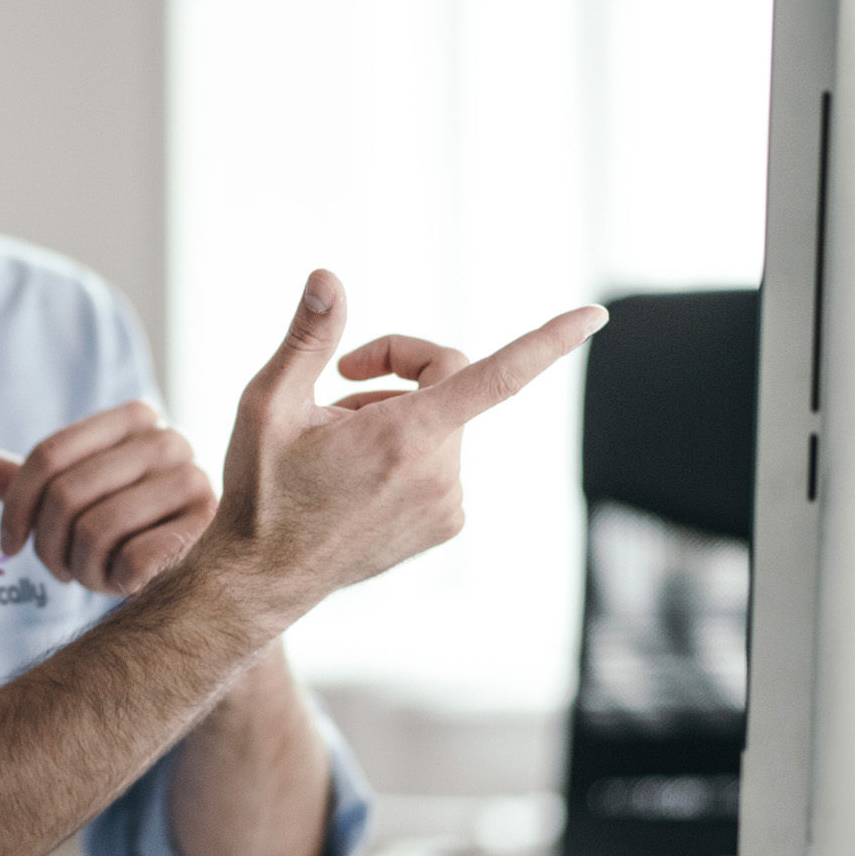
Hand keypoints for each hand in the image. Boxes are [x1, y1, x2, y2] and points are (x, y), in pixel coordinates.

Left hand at [0, 401, 216, 594]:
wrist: (192, 573)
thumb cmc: (124, 530)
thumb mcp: (70, 501)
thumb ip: (20, 480)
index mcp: (135, 417)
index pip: (47, 455)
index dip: (14, 506)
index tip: (8, 545)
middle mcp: (170, 440)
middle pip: (66, 494)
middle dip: (47, 546)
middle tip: (57, 571)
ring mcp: (194, 482)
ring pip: (94, 530)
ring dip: (80, 569)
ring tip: (93, 575)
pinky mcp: (206, 530)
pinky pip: (129, 561)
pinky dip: (114, 582)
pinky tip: (126, 584)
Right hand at [202, 269, 606, 626]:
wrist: (261, 578)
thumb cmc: (260, 490)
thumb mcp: (267, 404)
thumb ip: (307, 338)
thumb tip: (328, 277)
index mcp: (406, 437)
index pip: (498, 376)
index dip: (548, 341)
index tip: (593, 317)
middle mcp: (440, 474)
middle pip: (449, 384)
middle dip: (398, 370)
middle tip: (338, 377)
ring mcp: (448, 505)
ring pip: (442, 425)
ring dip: (396, 415)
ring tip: (335, 442)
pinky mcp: (446, 526)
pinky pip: (441, 463)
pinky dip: (407, 452)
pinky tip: (355, 475)